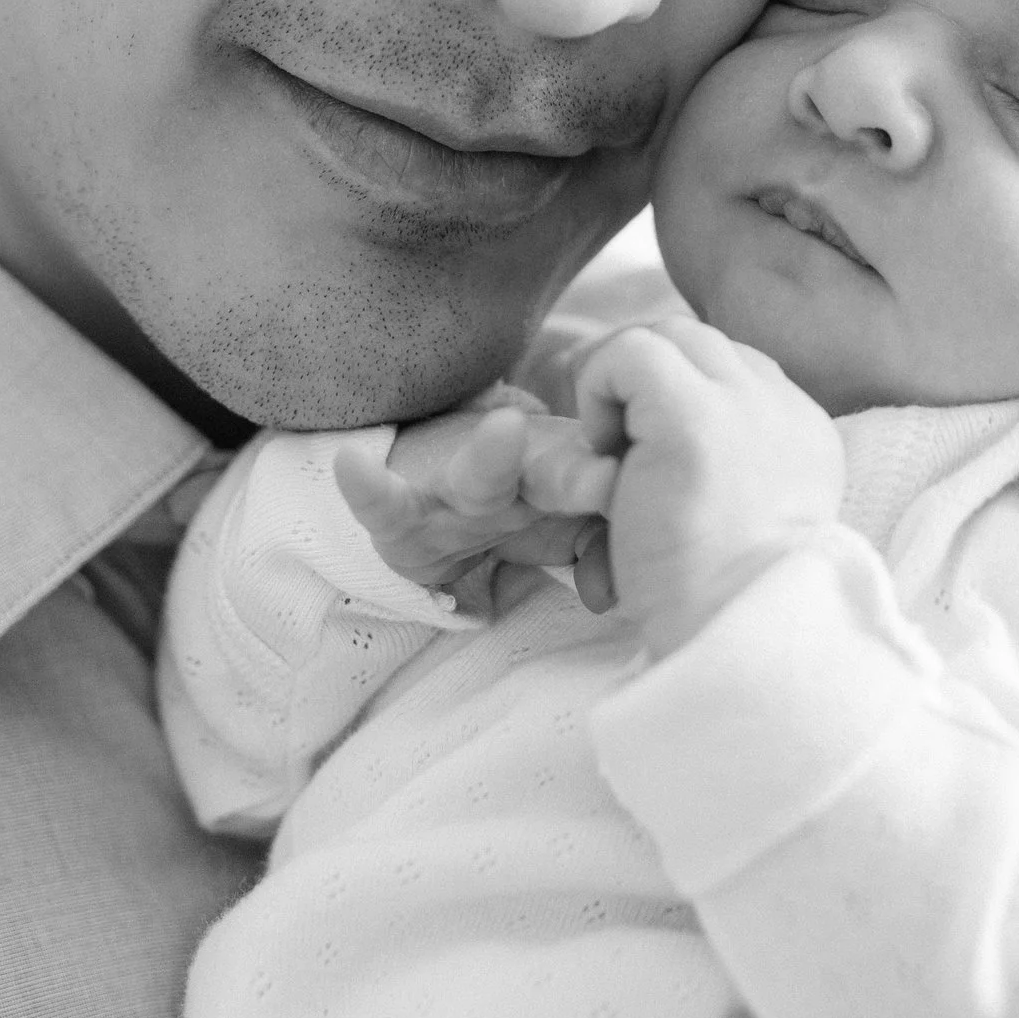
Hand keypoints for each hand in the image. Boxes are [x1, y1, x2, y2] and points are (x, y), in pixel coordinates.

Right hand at [334, 402, 613, 620]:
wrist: (421, 476)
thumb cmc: (511, 504)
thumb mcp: (562, 528)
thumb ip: (601, 548)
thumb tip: (625, 588)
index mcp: (567, 480)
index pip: (612, 484)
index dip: (638, 490)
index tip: (668, 491)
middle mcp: (517, 475)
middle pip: (556, 470)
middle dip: (583, 473)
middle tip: (610, 475)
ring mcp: (457, 489)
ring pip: (479, 474)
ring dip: (492, 455)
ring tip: (505, 429)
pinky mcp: (402, 512)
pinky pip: (383, 504)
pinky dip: (367, 489)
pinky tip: (351, 467)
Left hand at [572, 321, 845, 656]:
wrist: (736, 643)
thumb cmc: (724, 609)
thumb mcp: (745, 526)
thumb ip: (729, 474)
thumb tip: (662, 453)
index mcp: (803, 435)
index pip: (736, 371)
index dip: (679, 396)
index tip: (643, 452)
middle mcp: (783, 409)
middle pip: (703, 344)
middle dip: (646, 379)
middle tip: (611, 440)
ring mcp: (744, 406)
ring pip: (670, 335)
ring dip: (623, 382)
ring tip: (608, 451)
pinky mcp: (695, 417)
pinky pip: (631, 353)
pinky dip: (600, 386)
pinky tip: (600, 450)